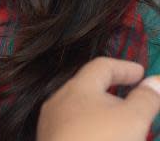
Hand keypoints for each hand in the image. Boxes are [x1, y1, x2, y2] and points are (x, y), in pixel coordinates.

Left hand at [37, 57, 159, 140]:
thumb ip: (147, 98)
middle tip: (135, 100)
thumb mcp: (132, 119)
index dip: (124, 67)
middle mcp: (59, 101)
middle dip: (113, 91)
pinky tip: (101, 138)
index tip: (141, 72)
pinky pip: (74, 128)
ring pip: (80, 110)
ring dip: (103, 113)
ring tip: (123, 125)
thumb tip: (157, 81)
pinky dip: (92, 128)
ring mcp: (51, 123)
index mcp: (77, 88)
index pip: (101, 66)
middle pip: (88, 87)